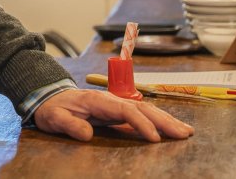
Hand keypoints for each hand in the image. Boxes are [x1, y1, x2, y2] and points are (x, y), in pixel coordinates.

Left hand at [32, 89, 193, 141]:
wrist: (49, 97)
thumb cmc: (52, 108)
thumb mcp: (54, 117)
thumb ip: (69, 124)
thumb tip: (86, 133)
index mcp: (98, 100)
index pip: (125, 110)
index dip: (141, 123)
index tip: (154, 137)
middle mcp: (111, 99)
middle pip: (142, 108)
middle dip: (163, 120)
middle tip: (183, 134)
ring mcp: (116, 104)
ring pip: (146, 110)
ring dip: (166, 120)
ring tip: (186, 131)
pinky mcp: (118, 110)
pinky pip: (142, 115)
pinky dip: (158, 121)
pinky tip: (170, 128)